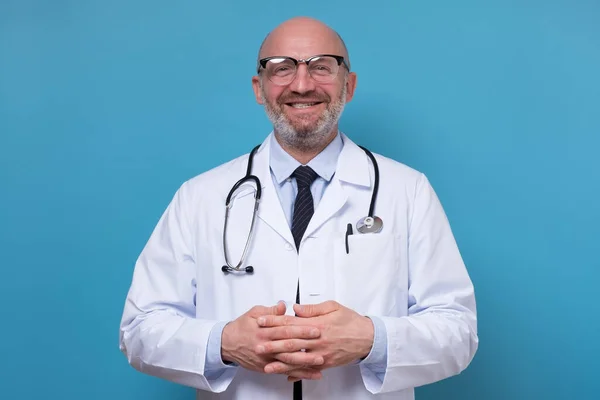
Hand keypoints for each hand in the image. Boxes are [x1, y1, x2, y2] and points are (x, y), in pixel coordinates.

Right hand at [221, 301, 324, 379]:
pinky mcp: (266, 368)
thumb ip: (271, 311)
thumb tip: (283, 306)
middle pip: (289, 346)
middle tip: (321, 343)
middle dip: (306, 345)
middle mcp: (265, 345)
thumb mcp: (254, 313)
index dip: (301, 329)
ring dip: (305, 362)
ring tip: (319, 362)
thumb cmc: (242, 327)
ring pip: (288, 361)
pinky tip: (310, 374)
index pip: (286, 329)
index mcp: (264, 330)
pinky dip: (298, 374)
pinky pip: (284, 371)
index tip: (315, 328)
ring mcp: (266, 359)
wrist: (226, 343)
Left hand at [256, 301, 374, 381]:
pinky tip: (286, 376)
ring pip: (297, 359)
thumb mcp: (333, 307)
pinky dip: (297, 373)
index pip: (290, 322)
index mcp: (317, 324)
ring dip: (281, 362)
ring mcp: (321, 353)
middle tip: (257, 344)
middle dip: (272, 343)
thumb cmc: (351, 321)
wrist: (368, 338)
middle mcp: (317, 340)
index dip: (274, 321)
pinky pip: (309, 369)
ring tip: (267, 364)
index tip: (261, 320)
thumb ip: (312, 308)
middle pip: (290, 342)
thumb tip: (295, 308)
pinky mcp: (326, 363)